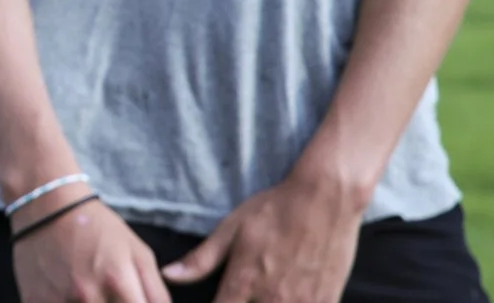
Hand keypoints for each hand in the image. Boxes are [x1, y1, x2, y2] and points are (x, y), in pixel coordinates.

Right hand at [11, 198, 169, 302]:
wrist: (46, 207)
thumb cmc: (97, 229)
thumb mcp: (139, 254)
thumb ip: (157, 295)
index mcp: (118, 282)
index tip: (132, 302)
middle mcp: (88, 295)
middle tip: (110, 296)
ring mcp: (58, 300)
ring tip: (88, 293)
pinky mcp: (35, 300)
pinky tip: (67, 294)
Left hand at [160, 168, 360, 301]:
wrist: (325, 201)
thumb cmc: (274, 211)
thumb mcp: (231, 230)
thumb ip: (200, 260)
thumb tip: (168, 275)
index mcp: (245, 282)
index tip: (214, 302)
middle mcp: (274, 299)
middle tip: (242, 294)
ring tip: (258, 295)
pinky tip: (286, 294)